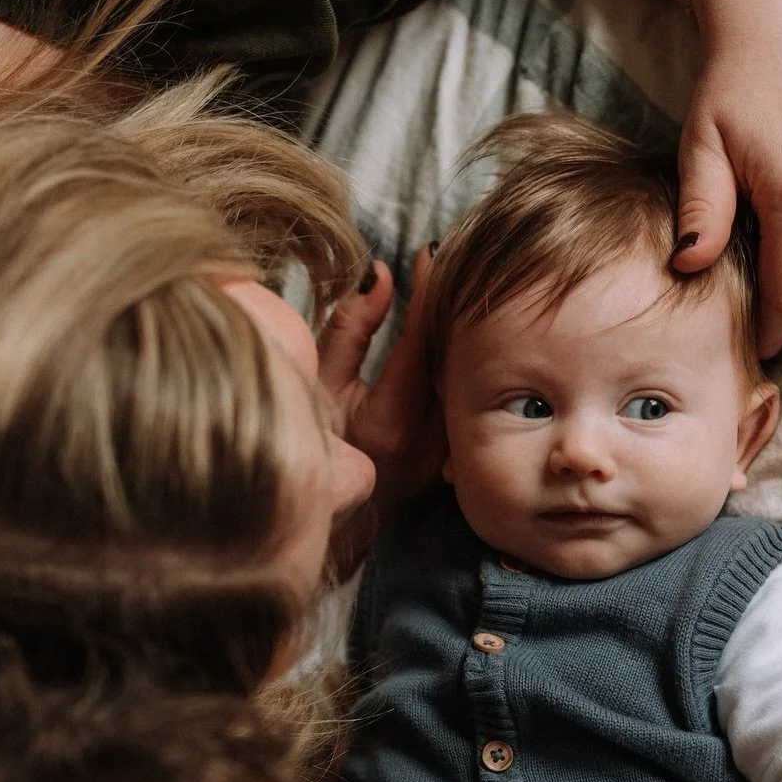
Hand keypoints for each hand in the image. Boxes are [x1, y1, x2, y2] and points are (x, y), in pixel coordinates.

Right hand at [317, 249, 444, 575]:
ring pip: (470, 377)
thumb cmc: (312, 455)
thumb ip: (347, 330)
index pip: (423, 337)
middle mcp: (428, 438)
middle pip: (458, 354)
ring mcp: (447, 453)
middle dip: (459, 302)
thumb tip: (379, 275)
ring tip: (469, 284)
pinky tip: (469, 336)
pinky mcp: (456, 459)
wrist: (332, 530)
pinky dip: (469, 364)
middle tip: (462, 254)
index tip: (433, 250)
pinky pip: (467, 399)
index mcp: (390, 417)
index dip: (430, 289)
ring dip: (468, 332)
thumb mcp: (316, 388)